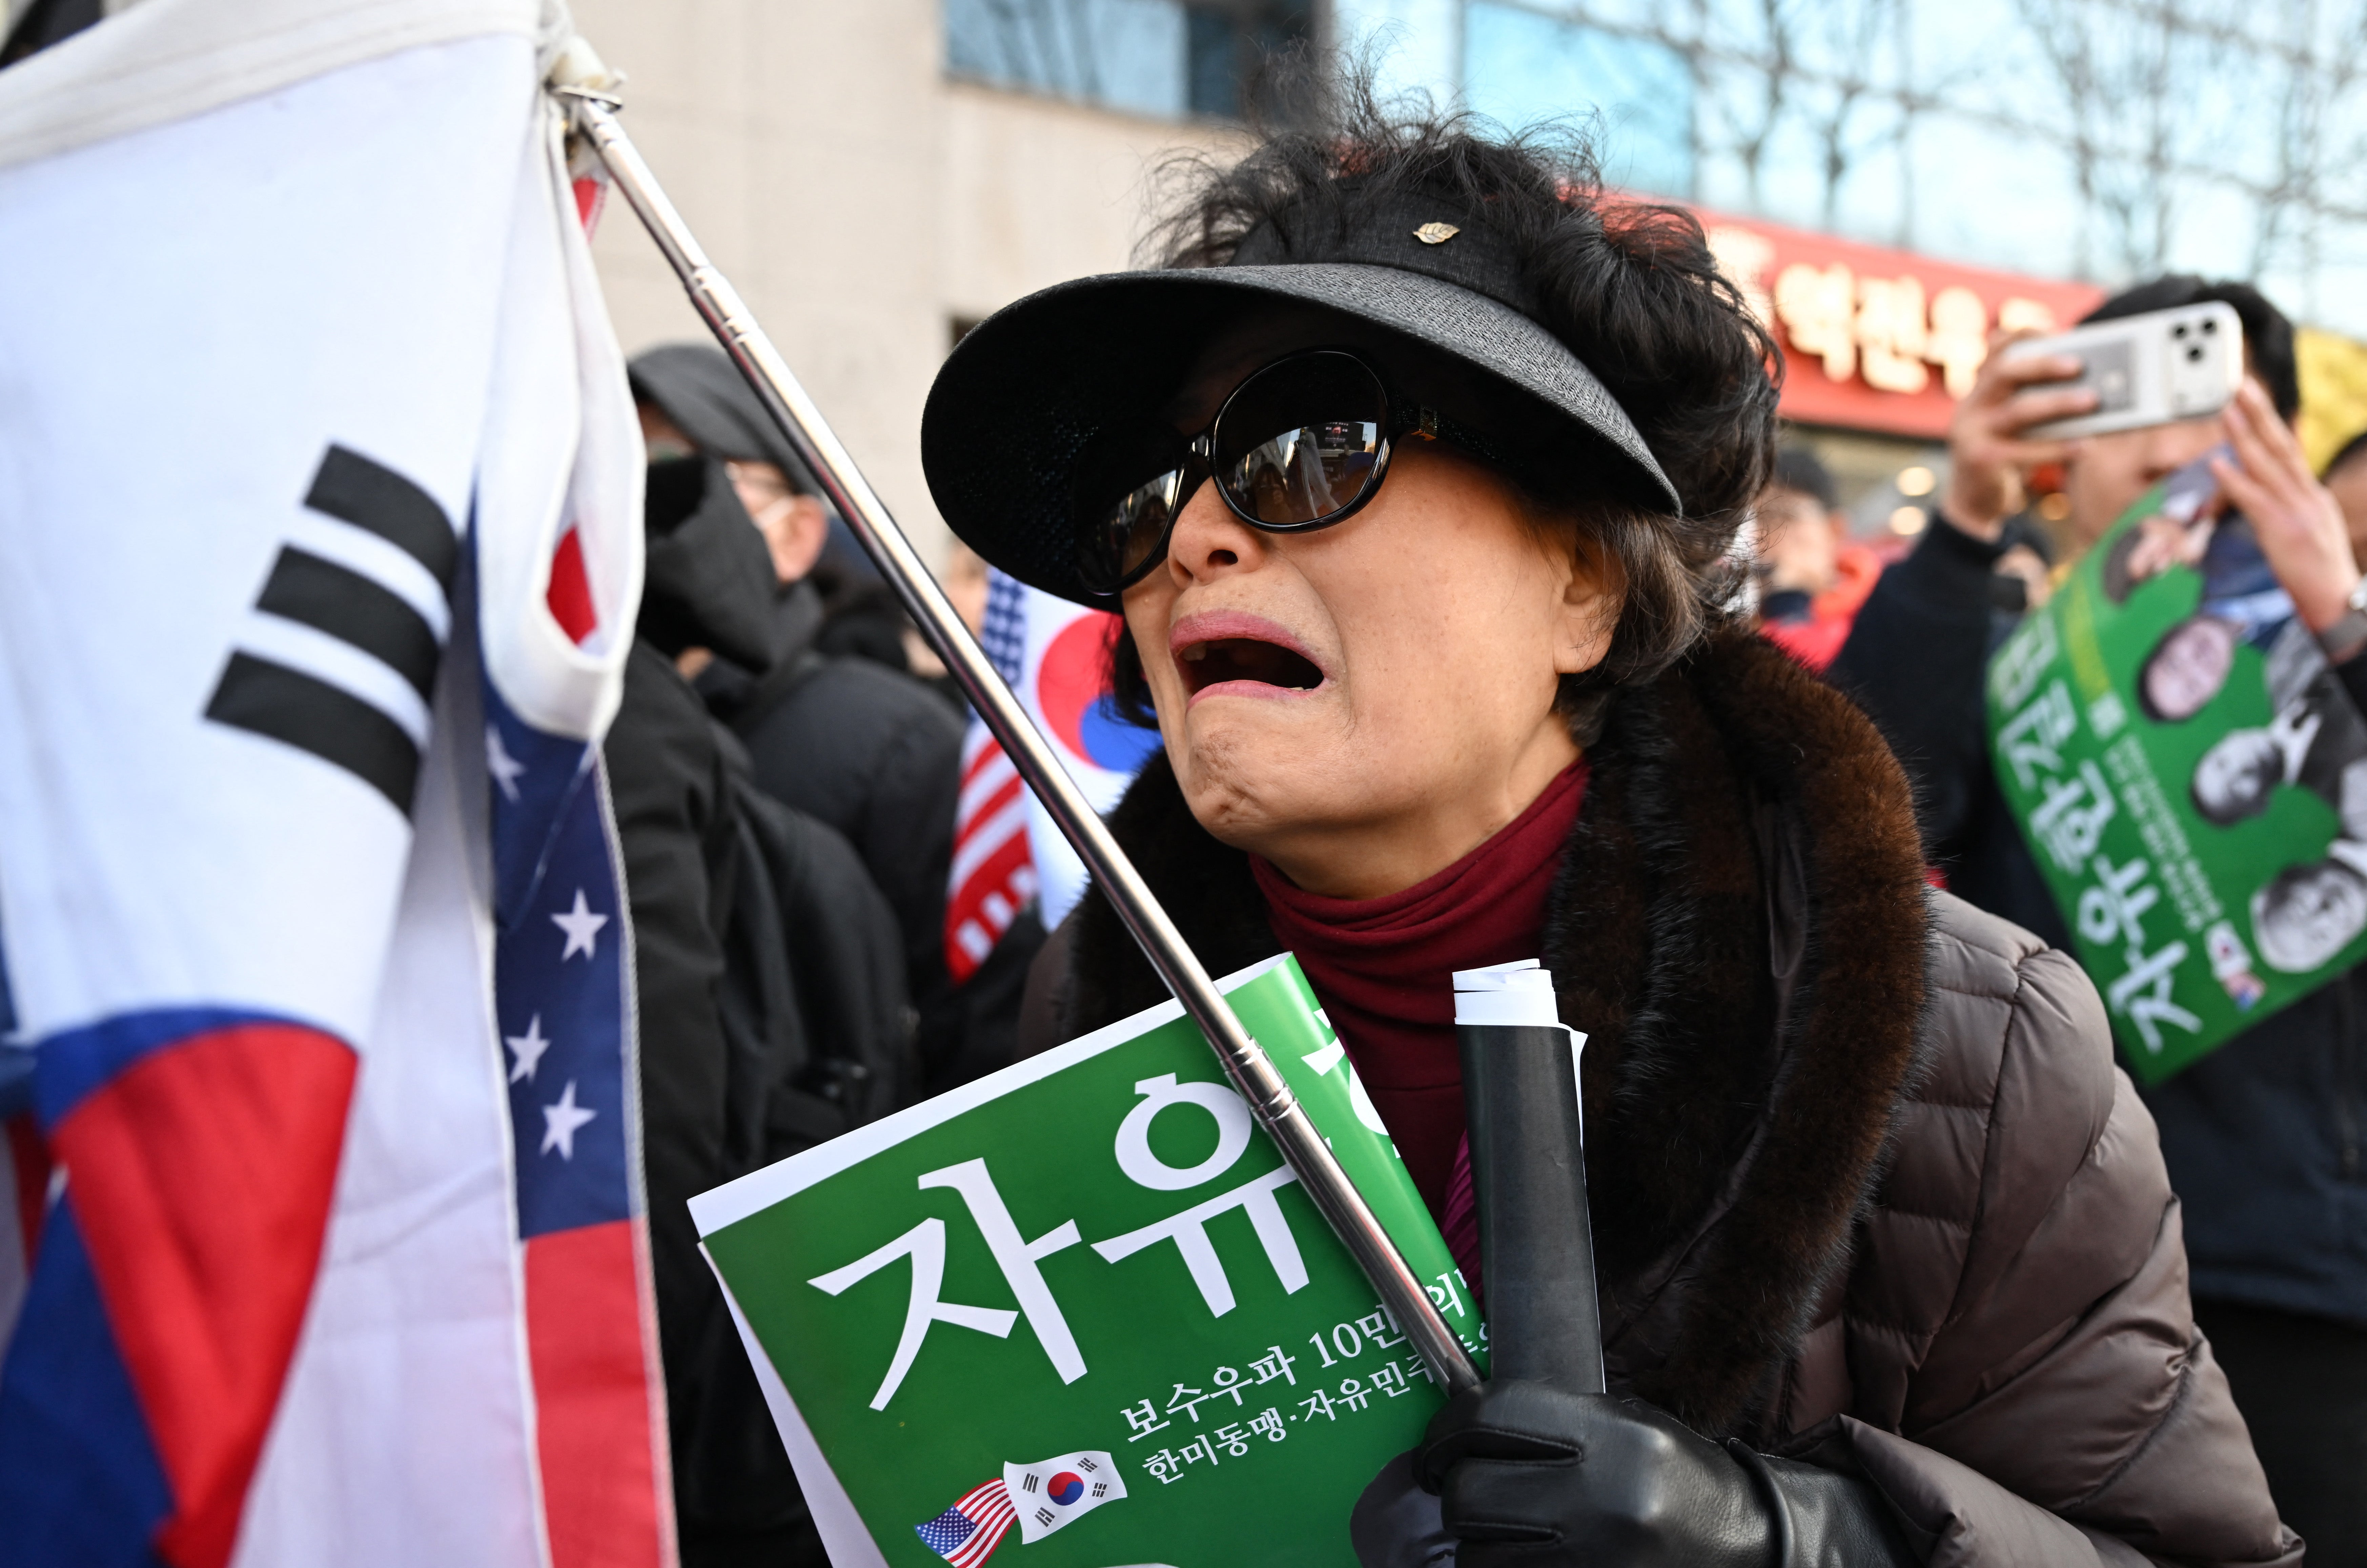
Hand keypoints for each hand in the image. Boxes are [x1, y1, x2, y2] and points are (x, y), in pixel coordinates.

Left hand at [1416, 1382, 1769, 1566]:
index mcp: (1612, 1439)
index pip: (1492, 1417)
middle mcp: (1603, 1500)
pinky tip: (1516, 1554)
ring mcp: (1597, 1558)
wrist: (1746, 1547)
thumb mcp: (1629, 1425)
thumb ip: (1554, 1420)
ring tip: (1494, 1529)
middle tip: (1459, 1488)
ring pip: (1478, 1555)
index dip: (1445, 1428)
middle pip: (1472, 1494)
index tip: (1435, 1442)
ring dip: (1474, 1543)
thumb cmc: (1678, 1479)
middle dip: (1455, 1491)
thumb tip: (1467, 1422)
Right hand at [1943, 330, 2096, 542]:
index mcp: (1979, 391)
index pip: (1995, 350)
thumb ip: (2030, 400)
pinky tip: (2085, 446)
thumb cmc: (2005, 455)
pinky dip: (2058, 448)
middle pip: (2005, 372)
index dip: (2023, 335)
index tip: (2056, 331)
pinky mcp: (1982, 462)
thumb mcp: (2011, 424)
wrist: (1973, 502)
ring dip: (2059, 403)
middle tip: (2080, 364)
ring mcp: (1972, 435)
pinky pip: (2025, 451)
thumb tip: (2088, 383)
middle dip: (2043, 364)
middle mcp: (1970, 407)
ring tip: (2093, 401)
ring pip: (2018, 410)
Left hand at [2212, 380, 2362, 633]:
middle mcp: (2308, 496)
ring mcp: (2298, 512)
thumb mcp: (2307, 531)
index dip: (2271, 424)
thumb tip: (2263, 491)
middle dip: (2261, 413)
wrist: (2339, 604)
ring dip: (2244, 436)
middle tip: (2241, 384)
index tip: (2253, 400)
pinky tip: (2217, 463)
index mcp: (2313, 495)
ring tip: (2225, 410)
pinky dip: (2235, 480)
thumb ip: (2288, 507)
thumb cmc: (2318, 573)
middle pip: (2282, 446)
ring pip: (2268, 465)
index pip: (2289, 452)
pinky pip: (2255, 500)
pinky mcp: (2284, 531)